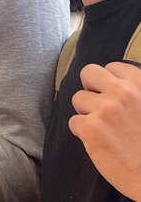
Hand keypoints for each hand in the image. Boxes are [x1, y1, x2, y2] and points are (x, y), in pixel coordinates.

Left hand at [69, 61, 140, 199]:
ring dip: (86, 112)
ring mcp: (106, 109)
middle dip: (90, 87)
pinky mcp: (90, 128)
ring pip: (78, 98)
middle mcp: (123, 92)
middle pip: (88, 72)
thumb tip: (116, 82)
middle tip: (97, 104)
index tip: (112, 95)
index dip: (109, 82)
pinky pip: (73, 122)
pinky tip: (98, 141)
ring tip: (103, 128)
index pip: (112, 67)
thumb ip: (136, 92)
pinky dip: (82, 132)